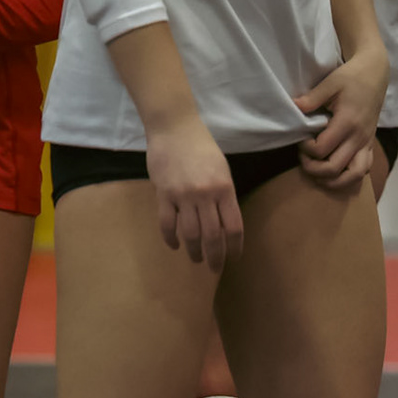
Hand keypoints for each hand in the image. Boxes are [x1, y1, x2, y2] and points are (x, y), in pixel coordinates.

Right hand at [145, 118, 244, 271]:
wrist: (174, 128)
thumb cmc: (201, 147)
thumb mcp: (221, 170)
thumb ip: (223, 195)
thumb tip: (223, 223)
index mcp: (224, 189)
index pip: (233, 227)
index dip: (234, 247)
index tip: (233, 258)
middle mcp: (205, 195)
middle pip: (213, 236)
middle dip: (215, 257)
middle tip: (214, 268)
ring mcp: (183, 195)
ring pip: (190, 233)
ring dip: (193, 251)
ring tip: (195, 259)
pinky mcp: (164, 193)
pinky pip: (167, 222)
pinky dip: (170, 237)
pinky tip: (174, 244)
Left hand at [295, 48, 387, 189]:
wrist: (375, 74)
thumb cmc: (351, 77)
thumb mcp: (330, 83)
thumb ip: (312, 98)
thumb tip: (293, 107)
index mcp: (347, 122)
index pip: (322, 149)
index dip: (305, 148)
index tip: (300, 138)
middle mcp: (359, 137)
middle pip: (335, 168)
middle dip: (314, 168)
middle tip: (303, 156)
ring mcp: (367, 143)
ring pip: (354, 175)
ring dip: (333, 180)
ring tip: (317, 172)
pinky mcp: (370, 144)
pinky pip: (363, 169)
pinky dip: (349, 178)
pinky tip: (335, 174)